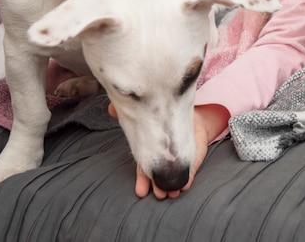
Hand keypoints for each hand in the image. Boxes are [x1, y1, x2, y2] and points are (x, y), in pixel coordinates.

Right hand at [108, 103, 228, 198]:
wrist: (193, 117)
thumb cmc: (164, 117)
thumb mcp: (146, 114)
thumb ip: (129, 112)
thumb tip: (112, 110)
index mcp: (149, 151)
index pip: (144, 167)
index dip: (143, 179)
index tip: (141, 191)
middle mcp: (162, 159)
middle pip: (158, 176)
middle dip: (157, 186)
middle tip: (158, 195)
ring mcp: (177, 161)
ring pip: (173, 177)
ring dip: (172, 187)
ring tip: (172, 194)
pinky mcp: (193, 160)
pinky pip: (190, 171)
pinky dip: (189, 179)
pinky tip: (187, 185)